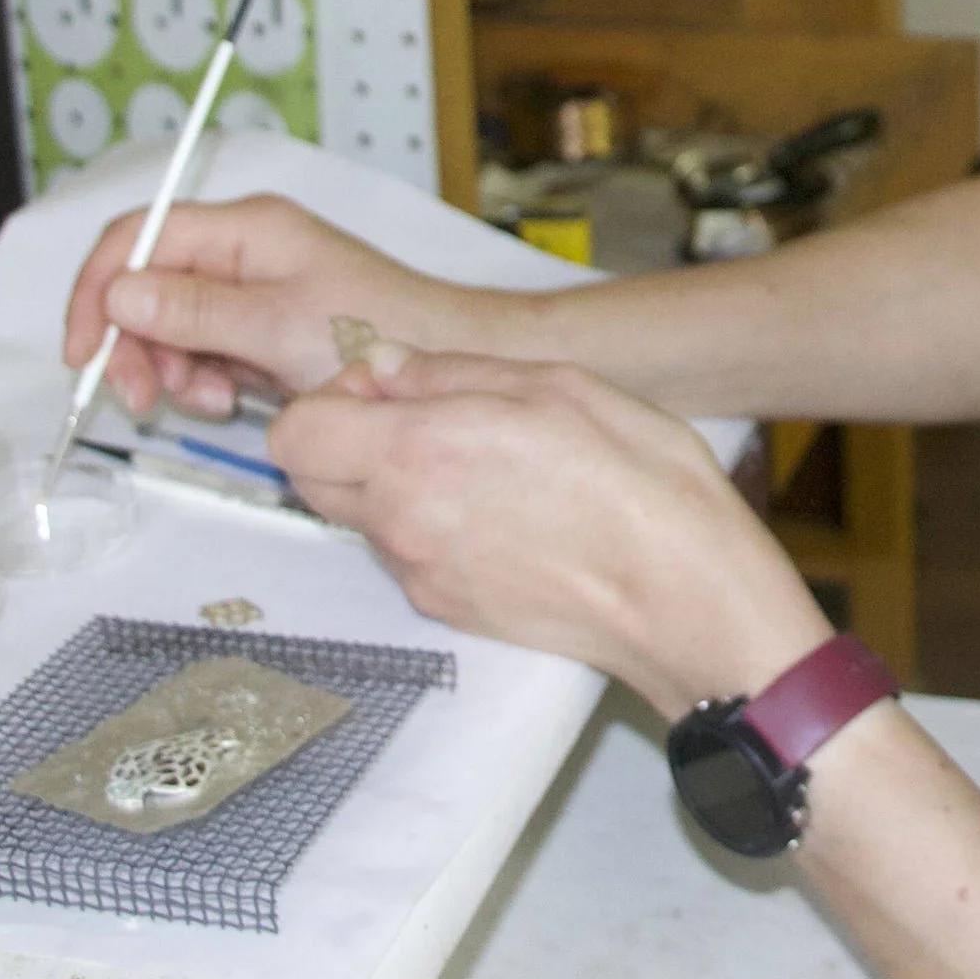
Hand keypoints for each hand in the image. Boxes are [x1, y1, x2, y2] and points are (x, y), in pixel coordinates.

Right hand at [63, 196, 496, 419]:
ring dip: (173, 369)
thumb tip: (120, 293)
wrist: (439, 358)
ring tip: (214, 399)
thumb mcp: (276, 325)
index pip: (139, 236)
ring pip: (169, 325)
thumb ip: (194, 310)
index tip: (85, 349)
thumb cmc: (379, 331)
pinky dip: (204, 378)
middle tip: (144, 395)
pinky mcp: (262, 326)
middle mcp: (245, 250)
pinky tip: (231, 400)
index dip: (98, 289)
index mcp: (247, 228)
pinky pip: (203, 349)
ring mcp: (253, 288)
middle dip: (136, 343)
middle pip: (146, 285)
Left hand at [271, 347, 835, 715]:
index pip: (295, 431)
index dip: (333, 398)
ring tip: (488, 469)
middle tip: (431, 422)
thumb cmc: (641, 482)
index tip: (391, 389)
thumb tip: (384, 367)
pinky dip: (435, 529)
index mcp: (419, 451)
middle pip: (313, 478)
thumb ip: (454, 371)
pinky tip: (509, 514)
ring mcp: (420, 574)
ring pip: (362, 518)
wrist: (684, 596)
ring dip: (396, 486)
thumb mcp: (560, 384)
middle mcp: (402, 519)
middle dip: (352, 442)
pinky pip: (409, 556)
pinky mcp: (447, 611)